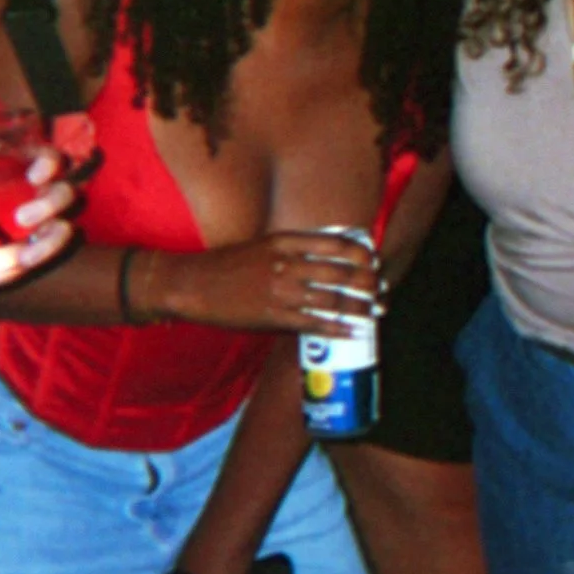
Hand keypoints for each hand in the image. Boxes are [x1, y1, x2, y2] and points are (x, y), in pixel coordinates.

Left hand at [0, 152, 72, 319]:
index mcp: (8, 166)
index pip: (45, 156)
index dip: (50, 161)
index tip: (34, 175)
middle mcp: (29, 192)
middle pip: (65, 189)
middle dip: (53, 202)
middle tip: (23, 218)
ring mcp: (34, 223)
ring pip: (66, 223)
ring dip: (54, 237)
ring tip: (26, 254)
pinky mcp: (31, 249)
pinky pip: (50, 251)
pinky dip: (42, 256)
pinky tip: (22, 263)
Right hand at [147, 231, 383, 334]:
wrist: (192, 283)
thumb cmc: (227, 265)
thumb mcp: (262, 246)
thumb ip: (292, 251)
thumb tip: (325, 261)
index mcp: (284, 241)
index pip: (335, 243)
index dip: (360, 254)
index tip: (373, 261)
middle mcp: (286, 264)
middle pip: (340, 272)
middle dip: (367, 283)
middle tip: (381, 290)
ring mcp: (280, 291)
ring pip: (332, 300)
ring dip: (359, 307)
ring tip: (376, 312)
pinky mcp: (272, 316)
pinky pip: (313, 323)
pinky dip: (336, 328)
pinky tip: (352, 331)